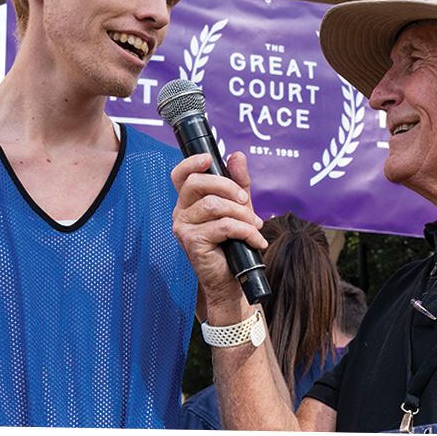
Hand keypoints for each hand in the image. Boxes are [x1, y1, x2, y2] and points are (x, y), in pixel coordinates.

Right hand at [171, 152, 267, 304]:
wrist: (231, 279)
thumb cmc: (233, 243)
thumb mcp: (239, 207)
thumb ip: (238, 182)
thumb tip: (237, 156)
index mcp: (189, 201)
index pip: (181, 175)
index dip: (192, 163)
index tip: (209, 159)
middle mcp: (181, 212)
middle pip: (197, 183)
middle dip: (227, 186)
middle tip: (245, 200)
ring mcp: (184, 227)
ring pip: (213, 205)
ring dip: (241, 214)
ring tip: (254, 226)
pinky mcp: (192, 241)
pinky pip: (223, 226)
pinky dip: (245, 231)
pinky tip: (255, 240)